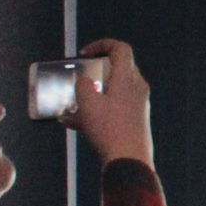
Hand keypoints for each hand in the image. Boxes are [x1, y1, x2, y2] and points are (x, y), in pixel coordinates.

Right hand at [60, 40, 152, 168]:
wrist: (129, 160)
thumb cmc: (109, 129)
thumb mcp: (87, 103)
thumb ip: (83, 85)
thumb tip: (85, 80)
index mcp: (128, 79)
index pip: (120, 49)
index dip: (101, 44)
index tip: (84, 54)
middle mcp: (137, 89)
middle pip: (116, 69)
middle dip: (94, 71)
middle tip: (78, 77)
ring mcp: (138, 105)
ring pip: (111, 91)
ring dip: (90, 94)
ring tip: (68, 106)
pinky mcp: (135, 120)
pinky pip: (113, 108)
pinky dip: (95, 110)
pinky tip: (71, 123)